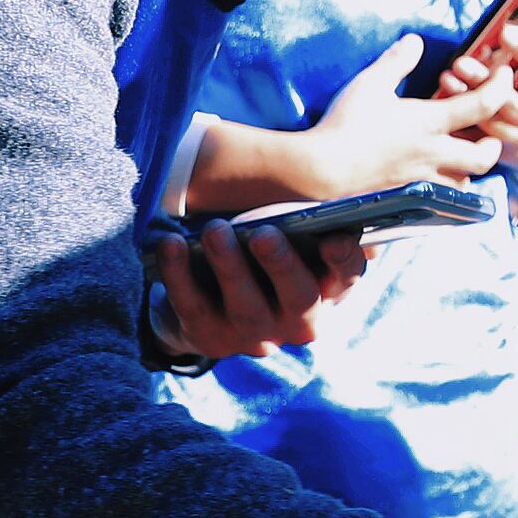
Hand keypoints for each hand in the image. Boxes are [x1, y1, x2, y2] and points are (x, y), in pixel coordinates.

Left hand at [141, 214, 362, 362]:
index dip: (344, 259)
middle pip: (299, 297)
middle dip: (281, 264)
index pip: (347, 276)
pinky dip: (179, 274)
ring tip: (214, 230)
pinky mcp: (213, 340)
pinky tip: (170, 244)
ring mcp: (256, 336)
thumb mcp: (287, 237)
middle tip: (264, 234)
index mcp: (326, 289)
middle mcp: (298, 320)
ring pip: (246, 307)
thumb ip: (304, 216)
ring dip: (230, 266)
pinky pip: (194, 307)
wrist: (208, 302)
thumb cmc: (258, 255)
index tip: (335, 238)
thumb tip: (320, 177)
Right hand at [288, 34, 508, 197]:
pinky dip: (447, 184)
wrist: (322, 169)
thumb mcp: (370, 83)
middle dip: (495, 143)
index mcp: (428, 122)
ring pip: (464, 181)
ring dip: (471, 167)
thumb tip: (414, 41)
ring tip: (463, 151)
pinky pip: (439, 194)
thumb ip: (396, 62)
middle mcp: (432, 152)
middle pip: (483, 157)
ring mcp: (420, 176)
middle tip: (489, 129)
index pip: (481, 106)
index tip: (504, 74)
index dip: (500, 88)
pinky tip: (436, 172)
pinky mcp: (406, 191)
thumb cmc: (345, 123)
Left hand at [448, 17, 517, 204]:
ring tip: (446, 80)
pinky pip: (477, 139)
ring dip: (465, 101)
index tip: (506, 31)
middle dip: (485, 82)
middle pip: (510, 102)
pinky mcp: (501, 152)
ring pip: (489, 122)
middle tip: (461, 62)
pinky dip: (460, 122)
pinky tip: (444, 104)